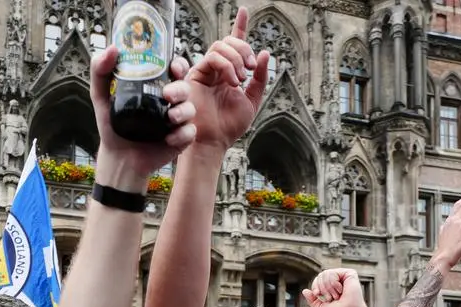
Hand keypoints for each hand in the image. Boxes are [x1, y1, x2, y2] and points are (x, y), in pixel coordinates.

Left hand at [89, 48, 196, 187]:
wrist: (117, 156)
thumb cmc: (112, 125)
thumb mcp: (101, 95)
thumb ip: (100, 70)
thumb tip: (112, 48)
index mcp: (156, 86)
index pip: (174, 69)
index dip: (178, 64)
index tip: (173, 67)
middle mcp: (169, 101)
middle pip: (186, 86)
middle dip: (181, 88)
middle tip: (167, 95)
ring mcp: (176, 120)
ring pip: (191, 108)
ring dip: (183, 111)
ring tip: (170, 118)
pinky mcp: (180, 139)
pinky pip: (189, 133)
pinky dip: (181, 134)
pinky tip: (169, 138)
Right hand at [182, 8, 270, 153]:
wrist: (215, 140)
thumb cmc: (230, 126)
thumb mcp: (252, 100)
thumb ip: (259, 78)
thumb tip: (264, 53)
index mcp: (229, 72)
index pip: (234, 44)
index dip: (239, 26)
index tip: (244, 11)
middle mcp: (216, 69)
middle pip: (228, 41)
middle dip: (243, 49)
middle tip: (250, 68)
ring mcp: (205, 71)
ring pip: (219, 46)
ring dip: (235, 58)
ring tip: (241, 79)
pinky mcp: (195, 75)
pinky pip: (212, 57)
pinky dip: (226, 65)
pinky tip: (232, 81)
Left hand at [304, 268, 368, 306]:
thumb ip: (312, 300)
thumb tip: (304, 291)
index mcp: (332, 286)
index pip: (318, 278)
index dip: (315, 285)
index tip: (317, 294)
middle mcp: (339, 279)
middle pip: (321, 275)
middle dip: (322, 287)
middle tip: (330, 298)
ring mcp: (344, 276)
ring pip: (326, 273)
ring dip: (328, 288)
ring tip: (337, 295)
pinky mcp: (350, 274)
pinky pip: (333, 273)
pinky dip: (334, 284)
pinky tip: (341, 290)